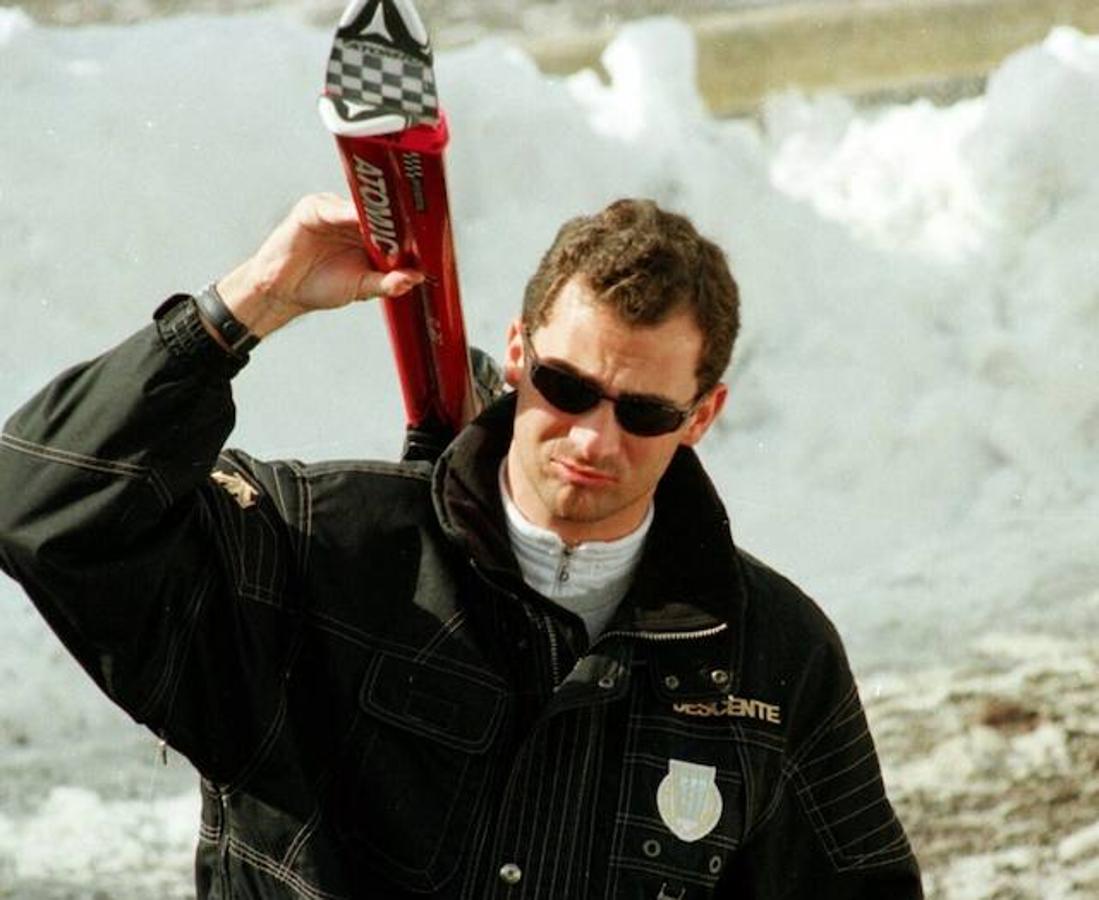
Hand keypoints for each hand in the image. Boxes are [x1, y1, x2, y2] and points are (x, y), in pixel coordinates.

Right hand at [214, 193, 423, 338]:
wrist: (283, 292)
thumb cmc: (321, 287)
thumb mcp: (362, 288)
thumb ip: (387, 282)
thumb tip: (415, 278)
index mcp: (369, 237)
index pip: (394, 226)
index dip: (410, 229)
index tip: (430, 233)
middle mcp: (354, 220)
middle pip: (380, 211)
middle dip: (398, 217)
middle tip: (419, 222)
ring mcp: (335, 211)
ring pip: (360, 206)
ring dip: (377, 213)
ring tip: (395, 220)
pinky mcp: (314, 208)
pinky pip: (334, 207)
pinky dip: (348, 213)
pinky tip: (360, 221)